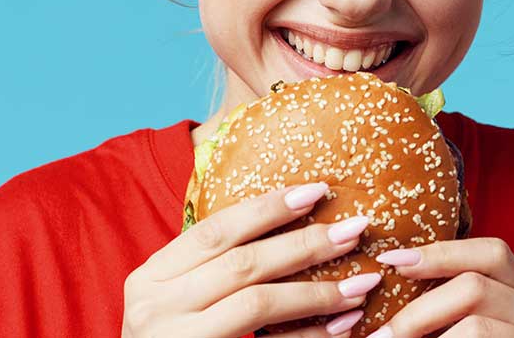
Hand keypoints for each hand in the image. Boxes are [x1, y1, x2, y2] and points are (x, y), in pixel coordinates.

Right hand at [122, 182, 382, 337]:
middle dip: (304, 244)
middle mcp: (157, 304)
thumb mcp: (176, 299)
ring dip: (316, 292)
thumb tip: (286, 222)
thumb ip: (211, 268)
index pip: (216, 229)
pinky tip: (342, 328)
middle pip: (243, 263)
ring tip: (361, 283)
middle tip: (354, 230)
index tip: (315, 191)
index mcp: (152, 276)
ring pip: (257, 302)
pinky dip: (309, 336)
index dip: (267, 207)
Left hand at [367, 237, 513, 337]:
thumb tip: (387, 270)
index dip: (440, 252)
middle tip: (383, 336)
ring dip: (425, 337)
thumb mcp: (464, 324)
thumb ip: (446, 302)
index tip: (390, 261)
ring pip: (476, 328)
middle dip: (419, 310)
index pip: (492, 253)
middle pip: (476, 288)